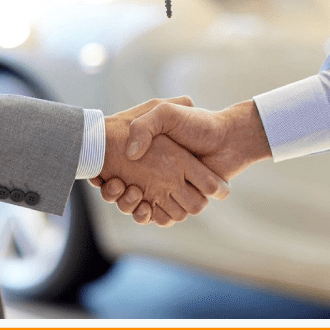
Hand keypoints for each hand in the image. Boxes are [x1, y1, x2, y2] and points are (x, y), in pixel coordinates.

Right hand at [99, 100, 271, 222]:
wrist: (229, 138)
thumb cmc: (199, 124)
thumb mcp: (166, 113)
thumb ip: (144, 127)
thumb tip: (129, 155)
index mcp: (149, 154)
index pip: (114, 169)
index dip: (104, 175)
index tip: (100, 174)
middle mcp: (155, 173)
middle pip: (122, 191)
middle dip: (114, 193)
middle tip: (113, 184)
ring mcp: (167, 189)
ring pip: (137, 206)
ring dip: (128, 204)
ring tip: (131, 191)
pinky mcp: (180, 203)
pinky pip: (158, 216)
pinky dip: (148, 214)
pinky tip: (144, 205)